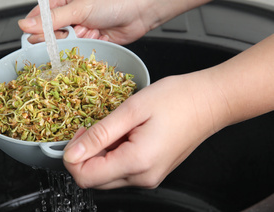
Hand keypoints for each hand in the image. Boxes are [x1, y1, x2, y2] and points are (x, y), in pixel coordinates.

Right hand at [18, 0, 156, 44]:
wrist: (143, 8)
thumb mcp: (79, 7)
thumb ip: (52, 19)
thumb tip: (25, 25)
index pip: (40, 16)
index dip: (36, 29)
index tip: (36, 38)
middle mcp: (71, 14)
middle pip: (52, 33)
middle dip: (57, 38)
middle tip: (67, 36)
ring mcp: (82, 28)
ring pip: (66, 43)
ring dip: (74, 42)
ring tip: (88, 33)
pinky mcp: (93, 41)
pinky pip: (81, 50)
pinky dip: (85, 48)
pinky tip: (92, 42)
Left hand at [63, 71, 226, 188]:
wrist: (209, 102)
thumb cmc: (176, 100)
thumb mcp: (131, 110)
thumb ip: (99, 135)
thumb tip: (72, 153)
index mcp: (136, 163)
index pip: (85, 177)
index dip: (72, 156)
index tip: (80, 133)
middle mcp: (143, 178)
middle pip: (94, 180)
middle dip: (85, 155)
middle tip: (94, 127)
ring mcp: (149, 178)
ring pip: (106, 176)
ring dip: (99, 154)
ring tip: (113, 128)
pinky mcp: (152, 172)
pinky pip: (121, 171)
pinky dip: (113, 154)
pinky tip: (123, 134)